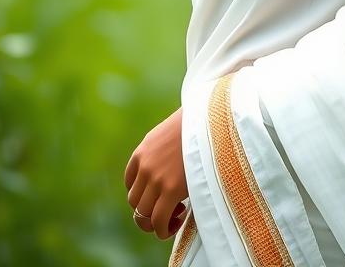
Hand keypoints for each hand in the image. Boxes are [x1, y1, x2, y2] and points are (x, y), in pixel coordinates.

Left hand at [125, 106, 189, 239]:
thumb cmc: (198, 125)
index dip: (144, 194)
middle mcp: (145, 166)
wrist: (213, 117)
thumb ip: (162, 153)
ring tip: (178, 214)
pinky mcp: (171, 189)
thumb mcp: (170, 134)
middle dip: (149, 211)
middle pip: (135, 202)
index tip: (159, 196)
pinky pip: (159, 220)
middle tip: (170, 209)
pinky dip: (164, 229)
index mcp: (143, 152)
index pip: (131, 183)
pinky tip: (178, 220)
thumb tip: (169, 169)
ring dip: (156, 221)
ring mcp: (156, 179)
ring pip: (143, 215)